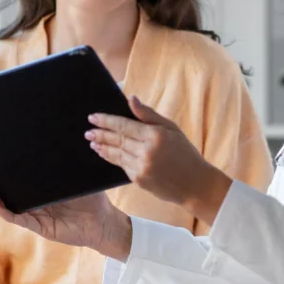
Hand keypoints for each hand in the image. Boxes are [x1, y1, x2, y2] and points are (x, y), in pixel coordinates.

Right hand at [0, 180, 131, 258]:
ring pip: (11, 209)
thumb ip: (67, 167)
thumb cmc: (94, 199)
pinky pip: (21, 221)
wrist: (104, 222)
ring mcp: (38, 216)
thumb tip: (60, 145)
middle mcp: (38, 203)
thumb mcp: (78, 179)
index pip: (21, 182)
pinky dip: (8, 215)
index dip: (6, 177)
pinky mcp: (42, 227)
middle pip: (10, 195)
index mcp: (45, 191)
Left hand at [86, 97, 231, 223]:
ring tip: (92, 141)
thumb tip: (130, 99)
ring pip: (116, 154)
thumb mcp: (172, 128)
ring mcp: (141, 167)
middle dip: (100, 134)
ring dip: (102, 147)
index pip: (124, 125)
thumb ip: (149, 115)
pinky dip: (112, 158)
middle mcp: (146, 151)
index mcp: (155, 135)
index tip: (93, 117)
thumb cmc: (185, 153)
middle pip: (117, 139)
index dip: (106, 121)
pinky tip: (105, 153)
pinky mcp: (139, 179)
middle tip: (88, 130)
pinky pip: (122, 166)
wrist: (195, 184)